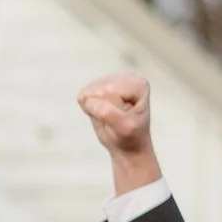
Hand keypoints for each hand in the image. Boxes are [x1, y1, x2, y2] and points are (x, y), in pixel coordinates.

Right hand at [78, 73, 159, 187]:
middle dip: (101, 109)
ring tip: (109, 117)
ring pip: (88, 93)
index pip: (110, 91)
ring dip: (94, 109)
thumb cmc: (129, 136)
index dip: (111, 109)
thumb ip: (107, 113)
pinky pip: (82, 96)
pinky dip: (88, 108)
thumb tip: (88, 100)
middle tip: (115, 120)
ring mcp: (112, 79)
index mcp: (138, 84)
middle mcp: (126, 76)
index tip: (124, 119)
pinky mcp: (98, 85)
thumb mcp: (124, 128)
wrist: (127, 145)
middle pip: (98, 90)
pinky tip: (101, 113)